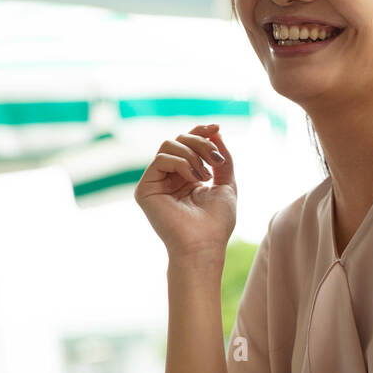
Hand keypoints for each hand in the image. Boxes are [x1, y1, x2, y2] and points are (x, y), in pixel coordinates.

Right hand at [134, 124, 236, 258]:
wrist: (204, 245)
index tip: (217, 127)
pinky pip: (161, 159)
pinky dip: (181, 163)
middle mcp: (169, 177)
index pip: (188, 144)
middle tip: (217, 160)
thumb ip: (223, 159)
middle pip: (179, 140)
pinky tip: (194, 179)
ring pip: (169, 145)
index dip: (201, 131)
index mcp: (187, 176)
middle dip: (202, 143)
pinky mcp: (145, 189)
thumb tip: (217, 132)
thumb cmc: (217, 222)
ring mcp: (156, 182)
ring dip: (192, 153)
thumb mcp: (227, 184)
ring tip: (205, 174)